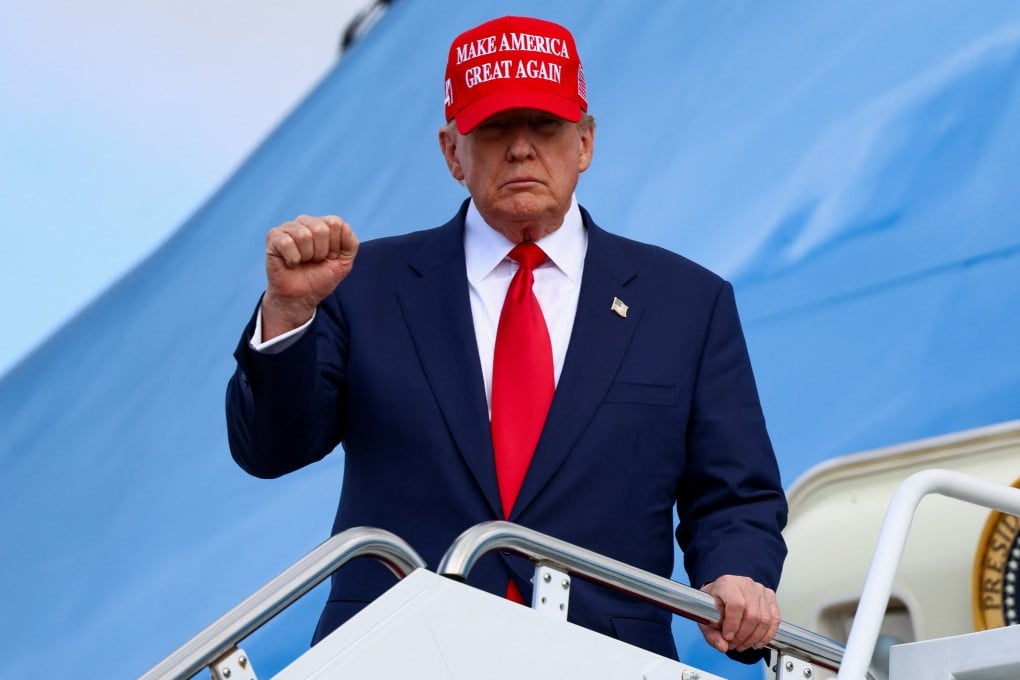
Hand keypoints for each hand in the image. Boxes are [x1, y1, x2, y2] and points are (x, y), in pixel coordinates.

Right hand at [262, 215, 358, 338]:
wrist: (301, 297)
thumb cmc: (320, 278)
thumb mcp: (344, 262)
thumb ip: (351, 243)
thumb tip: (345, 225)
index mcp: (323, 224)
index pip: (335, 222)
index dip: (335, 246)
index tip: (329, 258)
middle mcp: (305, 222)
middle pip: (320, 228)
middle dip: (321, 252)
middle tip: (315, 261)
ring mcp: (288, 228)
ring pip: (303, 235)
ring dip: (306, 256)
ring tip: (303, 262)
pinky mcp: (273, 237)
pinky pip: (287, 243)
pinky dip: (292, 259)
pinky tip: (291, 263)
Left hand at [698, 575, 779, 653]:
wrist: (721, 593)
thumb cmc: (714, 603)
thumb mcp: (705, 617)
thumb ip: (711, 634)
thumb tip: (722, 646)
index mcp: (727, 584)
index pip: (736, 604)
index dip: (733, 624)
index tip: (727, 636)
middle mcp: (745, 584)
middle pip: (752, 615)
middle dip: (743, 636)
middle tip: (734, 644)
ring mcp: (760, 590)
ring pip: (764, 620)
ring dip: (754, 638)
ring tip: (743, 644)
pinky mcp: (770, 597)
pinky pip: (775, 619)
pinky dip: (767, 635)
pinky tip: (757, 642)